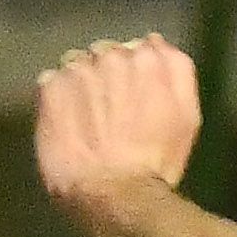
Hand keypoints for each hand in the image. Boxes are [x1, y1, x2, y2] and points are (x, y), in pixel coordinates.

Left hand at [33, 34, 202, 203]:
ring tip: (83, 117)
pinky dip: (57, 97)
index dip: (134, 73)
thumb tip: (155, 44)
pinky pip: (51, 81)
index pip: (138, 48)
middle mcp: (113, 54)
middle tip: (108, 110)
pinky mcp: (50, 87)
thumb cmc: (157, 162)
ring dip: (80, 83)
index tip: (132, 96)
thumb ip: (175, 73)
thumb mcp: (186, 117)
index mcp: (149, 57)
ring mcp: (79, 68)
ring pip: (77, 64)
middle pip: (106, 54)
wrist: (114, 192)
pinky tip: (64, 123)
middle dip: (106, 75)